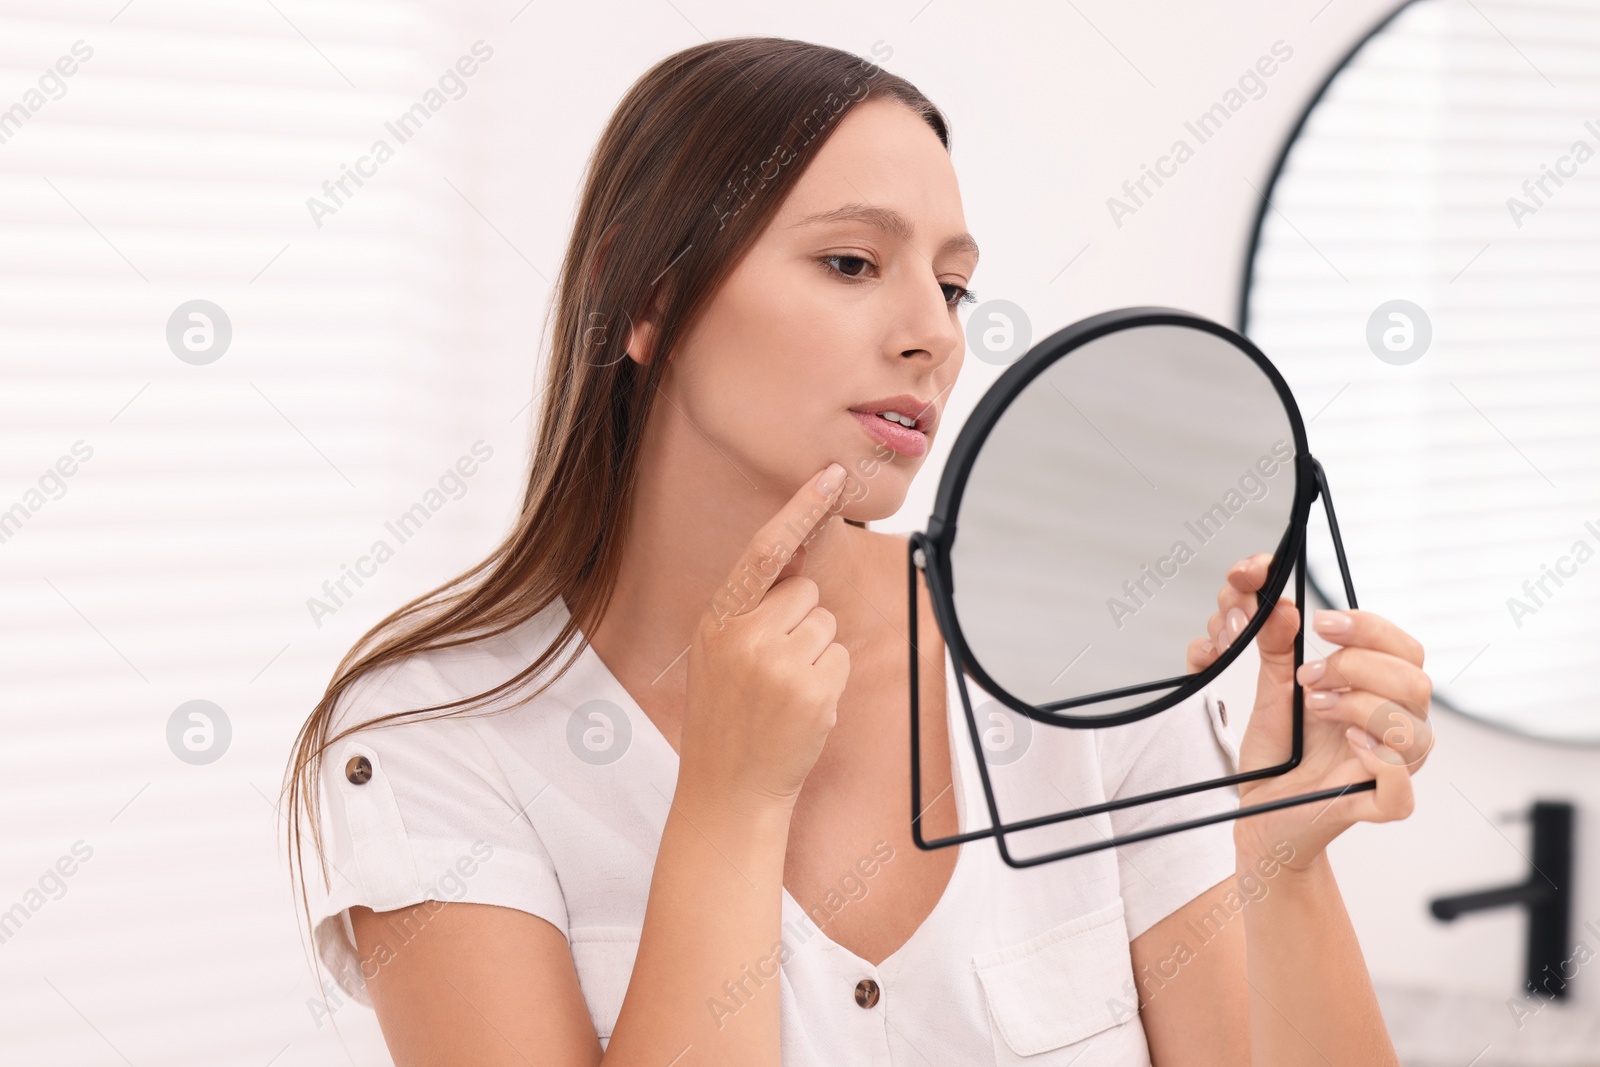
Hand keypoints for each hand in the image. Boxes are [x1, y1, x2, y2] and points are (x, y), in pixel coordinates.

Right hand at [677, 462, 851, 815]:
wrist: (728, 789)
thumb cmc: (727, 718)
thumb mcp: (718, 652)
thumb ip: (750, 605)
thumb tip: (794, 551)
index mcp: (718, 619)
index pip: (765, 550)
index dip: (800, 509)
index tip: (830, 476)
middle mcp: (745, 636)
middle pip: (806, 592)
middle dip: (801, 623)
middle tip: (773, 669)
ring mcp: (780, 664)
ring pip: (826, 625)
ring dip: (816, 655)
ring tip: (783, 693)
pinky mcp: (813, 691)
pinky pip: (839, 658)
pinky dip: (829, 682)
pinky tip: (800, 710)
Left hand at [1187, 553, 1435, 869]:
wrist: (1260, 809)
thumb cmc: (1279, 753)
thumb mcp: (1270, 692)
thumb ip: (1275, 650)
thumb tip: (1282, 608)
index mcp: (1380, 694)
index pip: (1403, 649)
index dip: (1369, 628)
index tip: (1322, 622)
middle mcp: (1395, 728)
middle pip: (1415, 682)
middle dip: (1356, 667)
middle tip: (1307, 677)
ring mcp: (1391, 769)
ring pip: (1414, 731)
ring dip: (1359, 708)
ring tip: (1313, 706)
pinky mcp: (1373, 807)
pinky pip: (1401, 793)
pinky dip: (1379, 765)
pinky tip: (1350, 746)